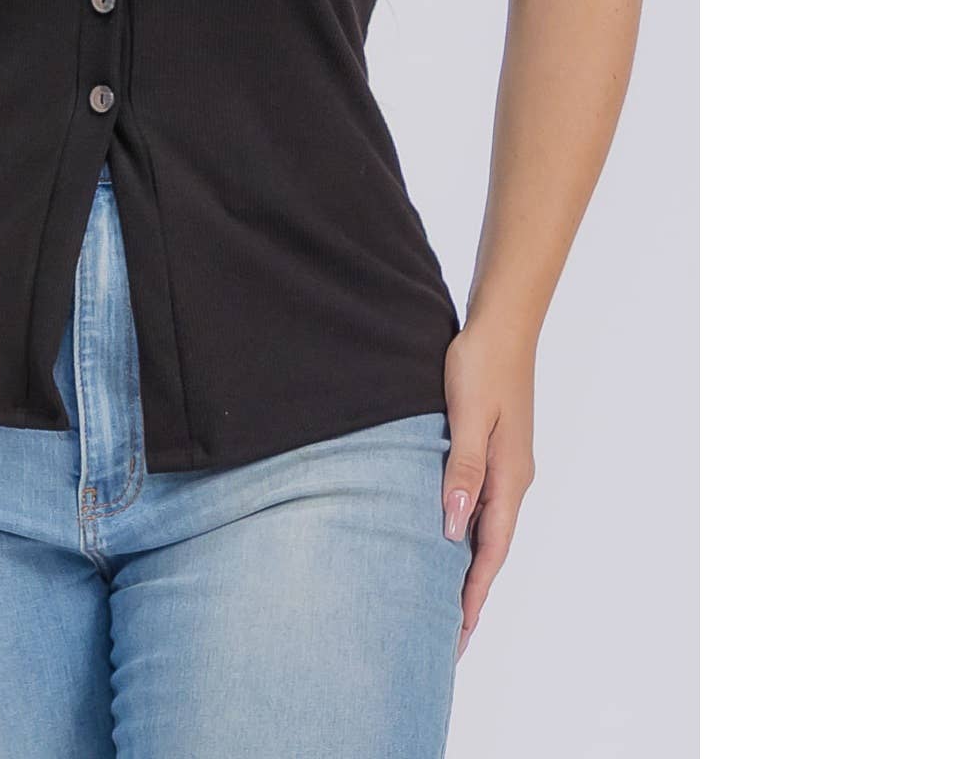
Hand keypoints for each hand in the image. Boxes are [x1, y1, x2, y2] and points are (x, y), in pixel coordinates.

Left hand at [440, 321, 536, 662]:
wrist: (503, 323)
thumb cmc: (481, 363)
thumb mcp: (466, 415)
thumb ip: (460, 469)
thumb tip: (451, 527)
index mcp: (509, 477)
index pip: (490, 551)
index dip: (473, 595)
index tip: (457, 635)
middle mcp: (514, 477)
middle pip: (491, 548)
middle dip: (471, 592)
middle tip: (448, 635)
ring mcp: (507, 463)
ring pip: (487, 527)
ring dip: (468, 563)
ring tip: (443, 598)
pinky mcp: (496, 447)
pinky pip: (482, 502)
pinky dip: (467, 529)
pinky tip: (447, 535)